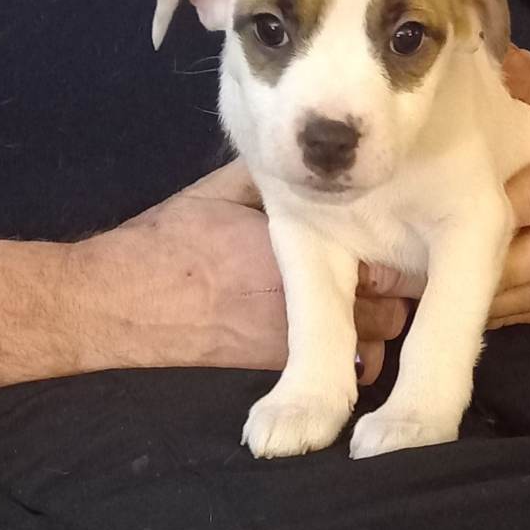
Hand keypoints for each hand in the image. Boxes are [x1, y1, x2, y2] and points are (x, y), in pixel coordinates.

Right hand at [81, 159, 418, 383]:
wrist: (126, 301)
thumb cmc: (175, 239)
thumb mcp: (228, 190)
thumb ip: (277, 178)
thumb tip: (313, 164)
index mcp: (303, 245)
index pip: (386, 255)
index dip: (400, 247)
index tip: (403, 235)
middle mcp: (310, 296)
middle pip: (392, 301)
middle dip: (399, 286)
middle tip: (397, 266)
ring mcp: (297, 337)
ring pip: (377, 338)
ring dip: (381, 321)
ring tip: (370, 301)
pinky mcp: (280, 365)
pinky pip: (346, 364)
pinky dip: (357, 349)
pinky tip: (347, 330)